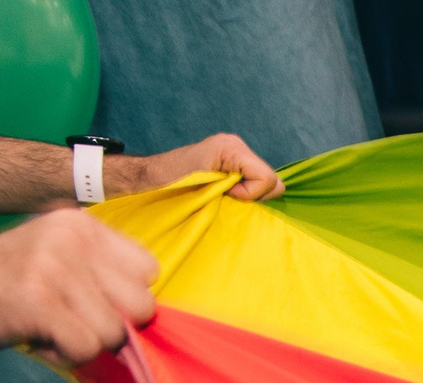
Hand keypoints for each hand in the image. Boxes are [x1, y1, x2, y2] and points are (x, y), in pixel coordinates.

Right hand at [0, 209, 158, 364]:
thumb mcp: (50, 259)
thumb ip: (97, 273)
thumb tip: (149, 310)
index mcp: (78, 223)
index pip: (148, 271)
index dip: (123, 300)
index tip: (85, 302)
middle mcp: (70, 237)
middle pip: (142, 306)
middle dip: (109, 327)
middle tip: (64, 320)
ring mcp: (53, 266)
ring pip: (115, 334)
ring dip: (81, 343)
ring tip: (43, 326)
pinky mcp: (36, 300)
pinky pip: (86, 349)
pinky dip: (62, 356)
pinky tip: (33, 337)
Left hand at [118, 133, 283, 201]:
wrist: (150, 178)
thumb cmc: (172, 183)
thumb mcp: (208, 186)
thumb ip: (240, 189)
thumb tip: (265, 196)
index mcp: (231, 148)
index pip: (267, 178)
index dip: (251, 194)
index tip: (225, 194)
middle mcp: (236, 145)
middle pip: (273, 181)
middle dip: (254, 194)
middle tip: (227, 196)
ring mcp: (235, 151)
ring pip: (266, 183)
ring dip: (248, 194)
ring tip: (223, 193)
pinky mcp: (232, 161)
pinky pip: (254, 181)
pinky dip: (244, 191)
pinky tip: (224, 191)